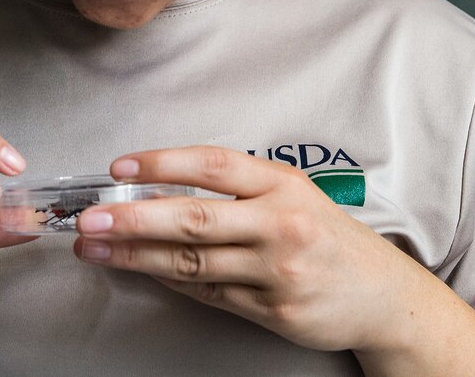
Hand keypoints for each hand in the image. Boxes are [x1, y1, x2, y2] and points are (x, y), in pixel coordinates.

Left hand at [72, 145, 423, 353]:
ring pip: (193, 262)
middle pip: (195, 217)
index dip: (162, 163)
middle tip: (91, 216)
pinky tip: (143, 269)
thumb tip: (162, 187)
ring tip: (97, 247)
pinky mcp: (274, 311)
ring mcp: (278, 271)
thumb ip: (239, 188)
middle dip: (134, 217)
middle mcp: (281, 224)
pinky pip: (209, 294)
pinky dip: (171, 280)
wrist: (384, 294)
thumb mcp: (294, 194)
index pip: (214, 165)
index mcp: (283, 184)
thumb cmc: (330, 236)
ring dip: (137, 254)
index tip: (120, 166)